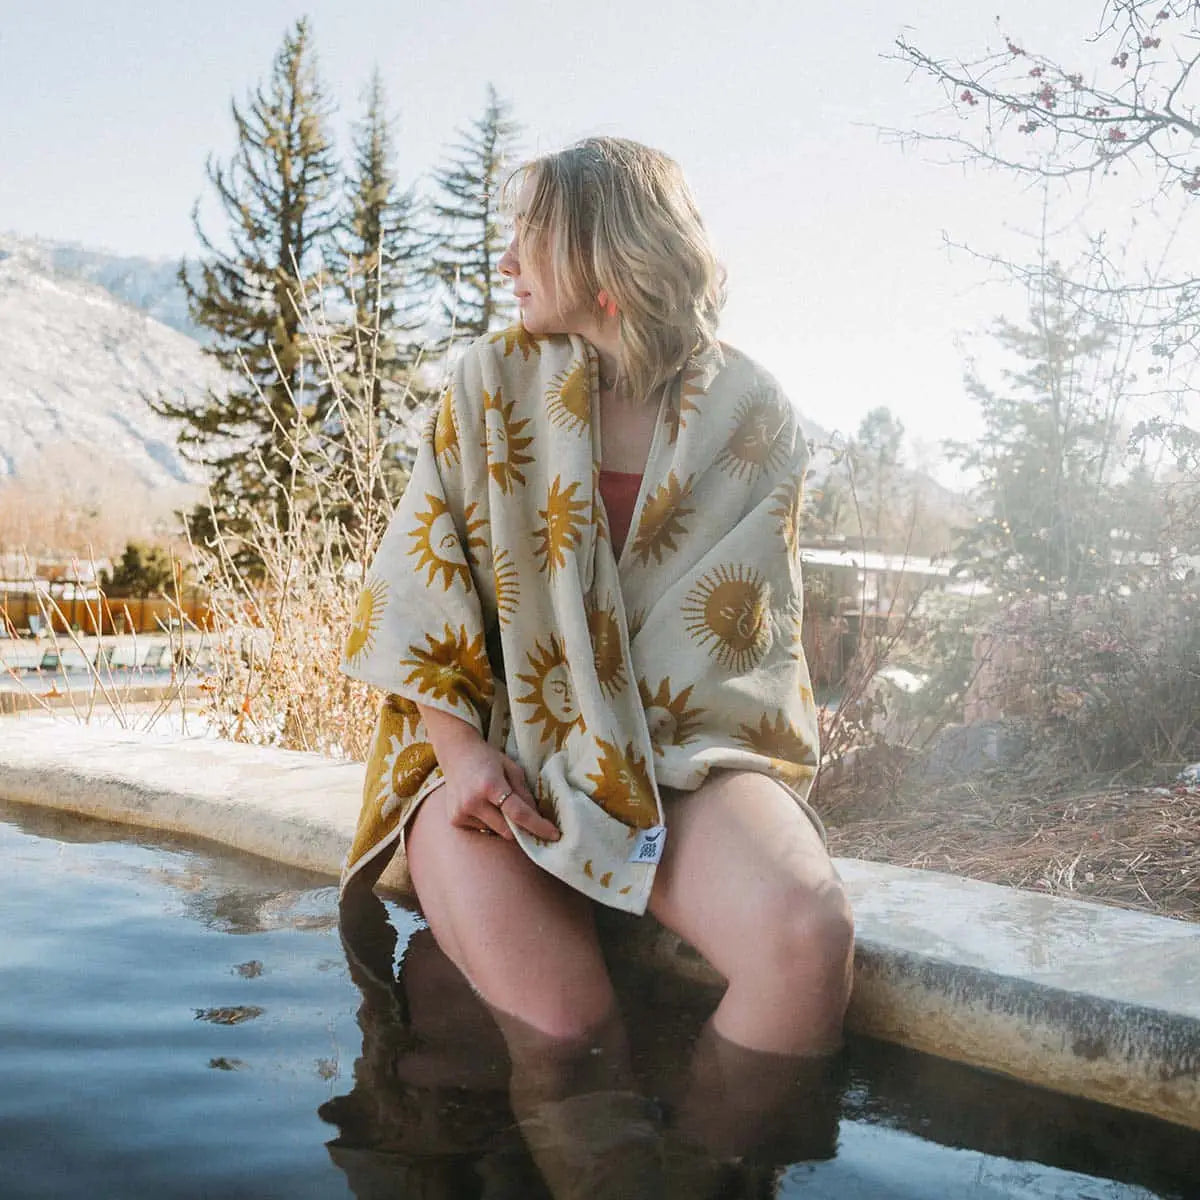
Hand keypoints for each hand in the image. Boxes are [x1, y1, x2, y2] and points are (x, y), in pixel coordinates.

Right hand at [439, 738, 560, 842]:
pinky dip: (488, 821)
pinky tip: (482, 804)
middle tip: (524, 815)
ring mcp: (461, 813)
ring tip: (495, 801)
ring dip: (503, 823)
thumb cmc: (488, 758)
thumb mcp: (513, 769)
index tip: (554, 835)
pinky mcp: (455, 820)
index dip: (538, 826)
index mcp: (490, 786)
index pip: (519, 814)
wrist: (456, 753)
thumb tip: (538, 817)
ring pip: (495, 832)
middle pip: (508, 830)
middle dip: (520, 827)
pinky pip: (482, 829)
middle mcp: (473, 802)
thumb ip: (525, 794)